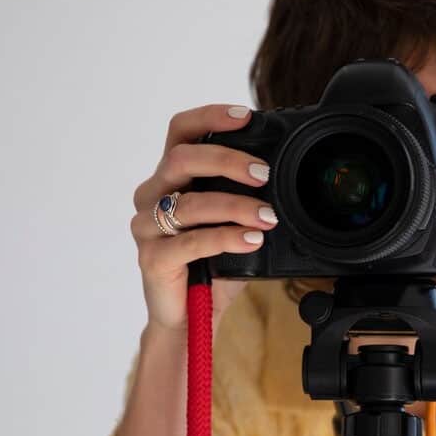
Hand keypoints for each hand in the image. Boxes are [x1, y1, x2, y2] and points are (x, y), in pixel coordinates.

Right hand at [130, 103, 275, 331]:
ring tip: (268, 217)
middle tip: (263, 174)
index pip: (181, 132)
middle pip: (181, 159)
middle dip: (227, 161)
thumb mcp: (231, 222)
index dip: (210, 117)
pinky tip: (251, 240)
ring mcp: (147, 228)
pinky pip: (192, 242)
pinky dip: (226, 238)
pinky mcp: (152, 259)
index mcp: (169, 179)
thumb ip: (245, 196)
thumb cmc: (211, 266)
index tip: (246, 117)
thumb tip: (288, 176)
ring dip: (235, 206)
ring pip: (189, 203)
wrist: (189, 319)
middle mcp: (152, 196)